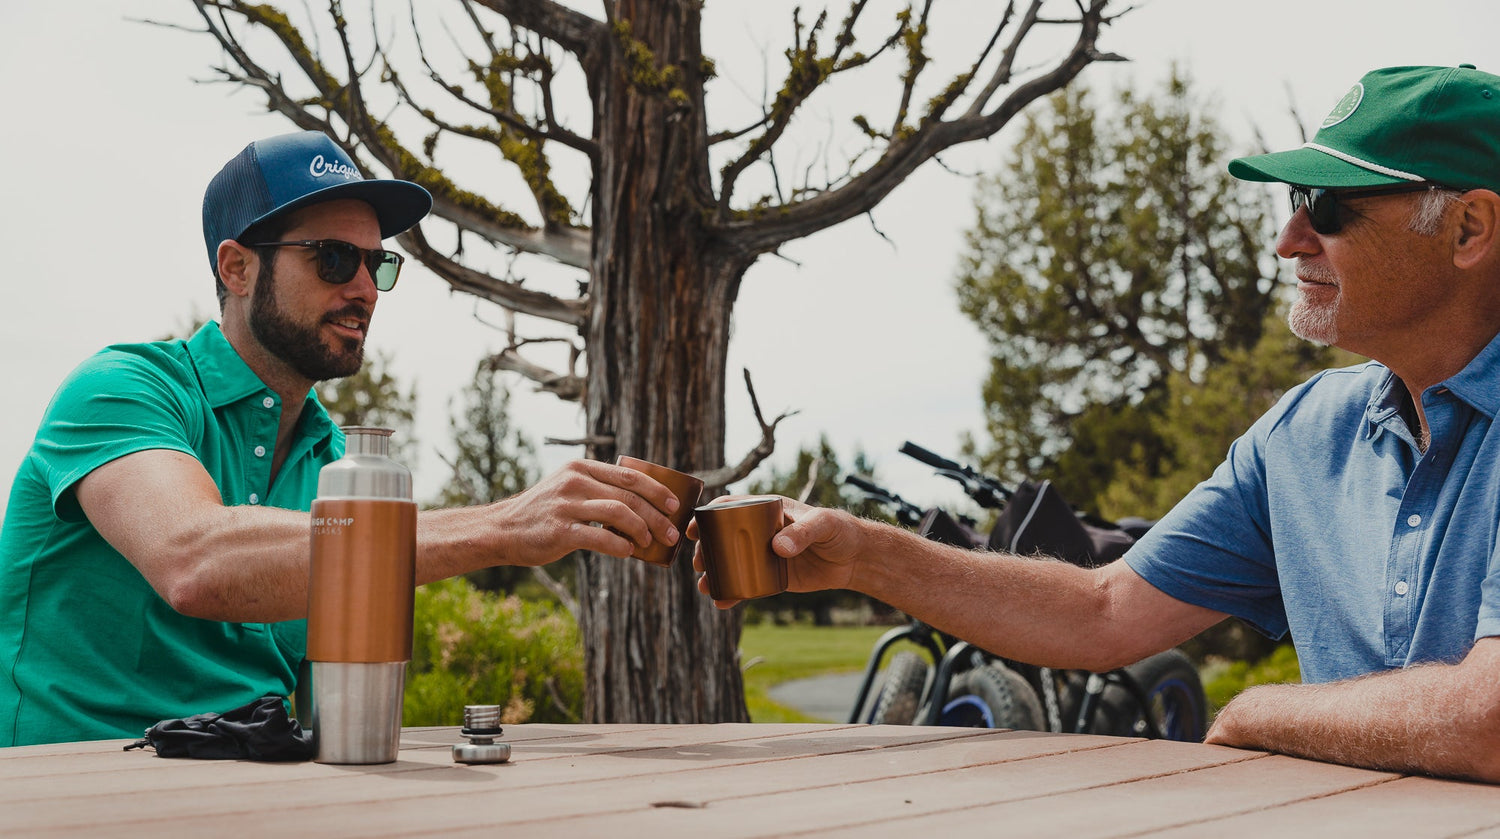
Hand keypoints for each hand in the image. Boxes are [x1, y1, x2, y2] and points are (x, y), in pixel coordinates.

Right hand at [497, 459, 680, 565]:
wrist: (503, 529)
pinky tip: (629, 553)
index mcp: (582, 468)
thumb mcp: (568, 487)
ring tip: (650, 543)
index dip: (657, 490)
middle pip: (629, 496)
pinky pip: (599, 538)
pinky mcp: (560, 530)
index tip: (674, 505)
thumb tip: (640, 506)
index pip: (629, 476)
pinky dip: (619, 546)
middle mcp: (575, 482)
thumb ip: (597, 489)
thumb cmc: (543, 512)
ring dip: (642, 530)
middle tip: (671, 532)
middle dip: (657, 515)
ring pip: (619, 513)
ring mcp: (566, 505)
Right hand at [688, 495, 863, 608]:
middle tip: (698, 563)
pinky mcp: (770, 576)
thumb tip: (777, 547)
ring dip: (713, 573)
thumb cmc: (839, 530)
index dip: (707, 516)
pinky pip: (746, 584)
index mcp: (767, 510)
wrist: (854, 559)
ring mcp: (762, 554)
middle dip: (705, 550)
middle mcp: (759, 531)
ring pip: (730, 562)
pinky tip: (722, 602)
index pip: (729, 507)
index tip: (694, 529)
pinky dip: (733, 593)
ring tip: (705, 586)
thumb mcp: (823, 524)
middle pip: (722, 537)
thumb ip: (802, 532)